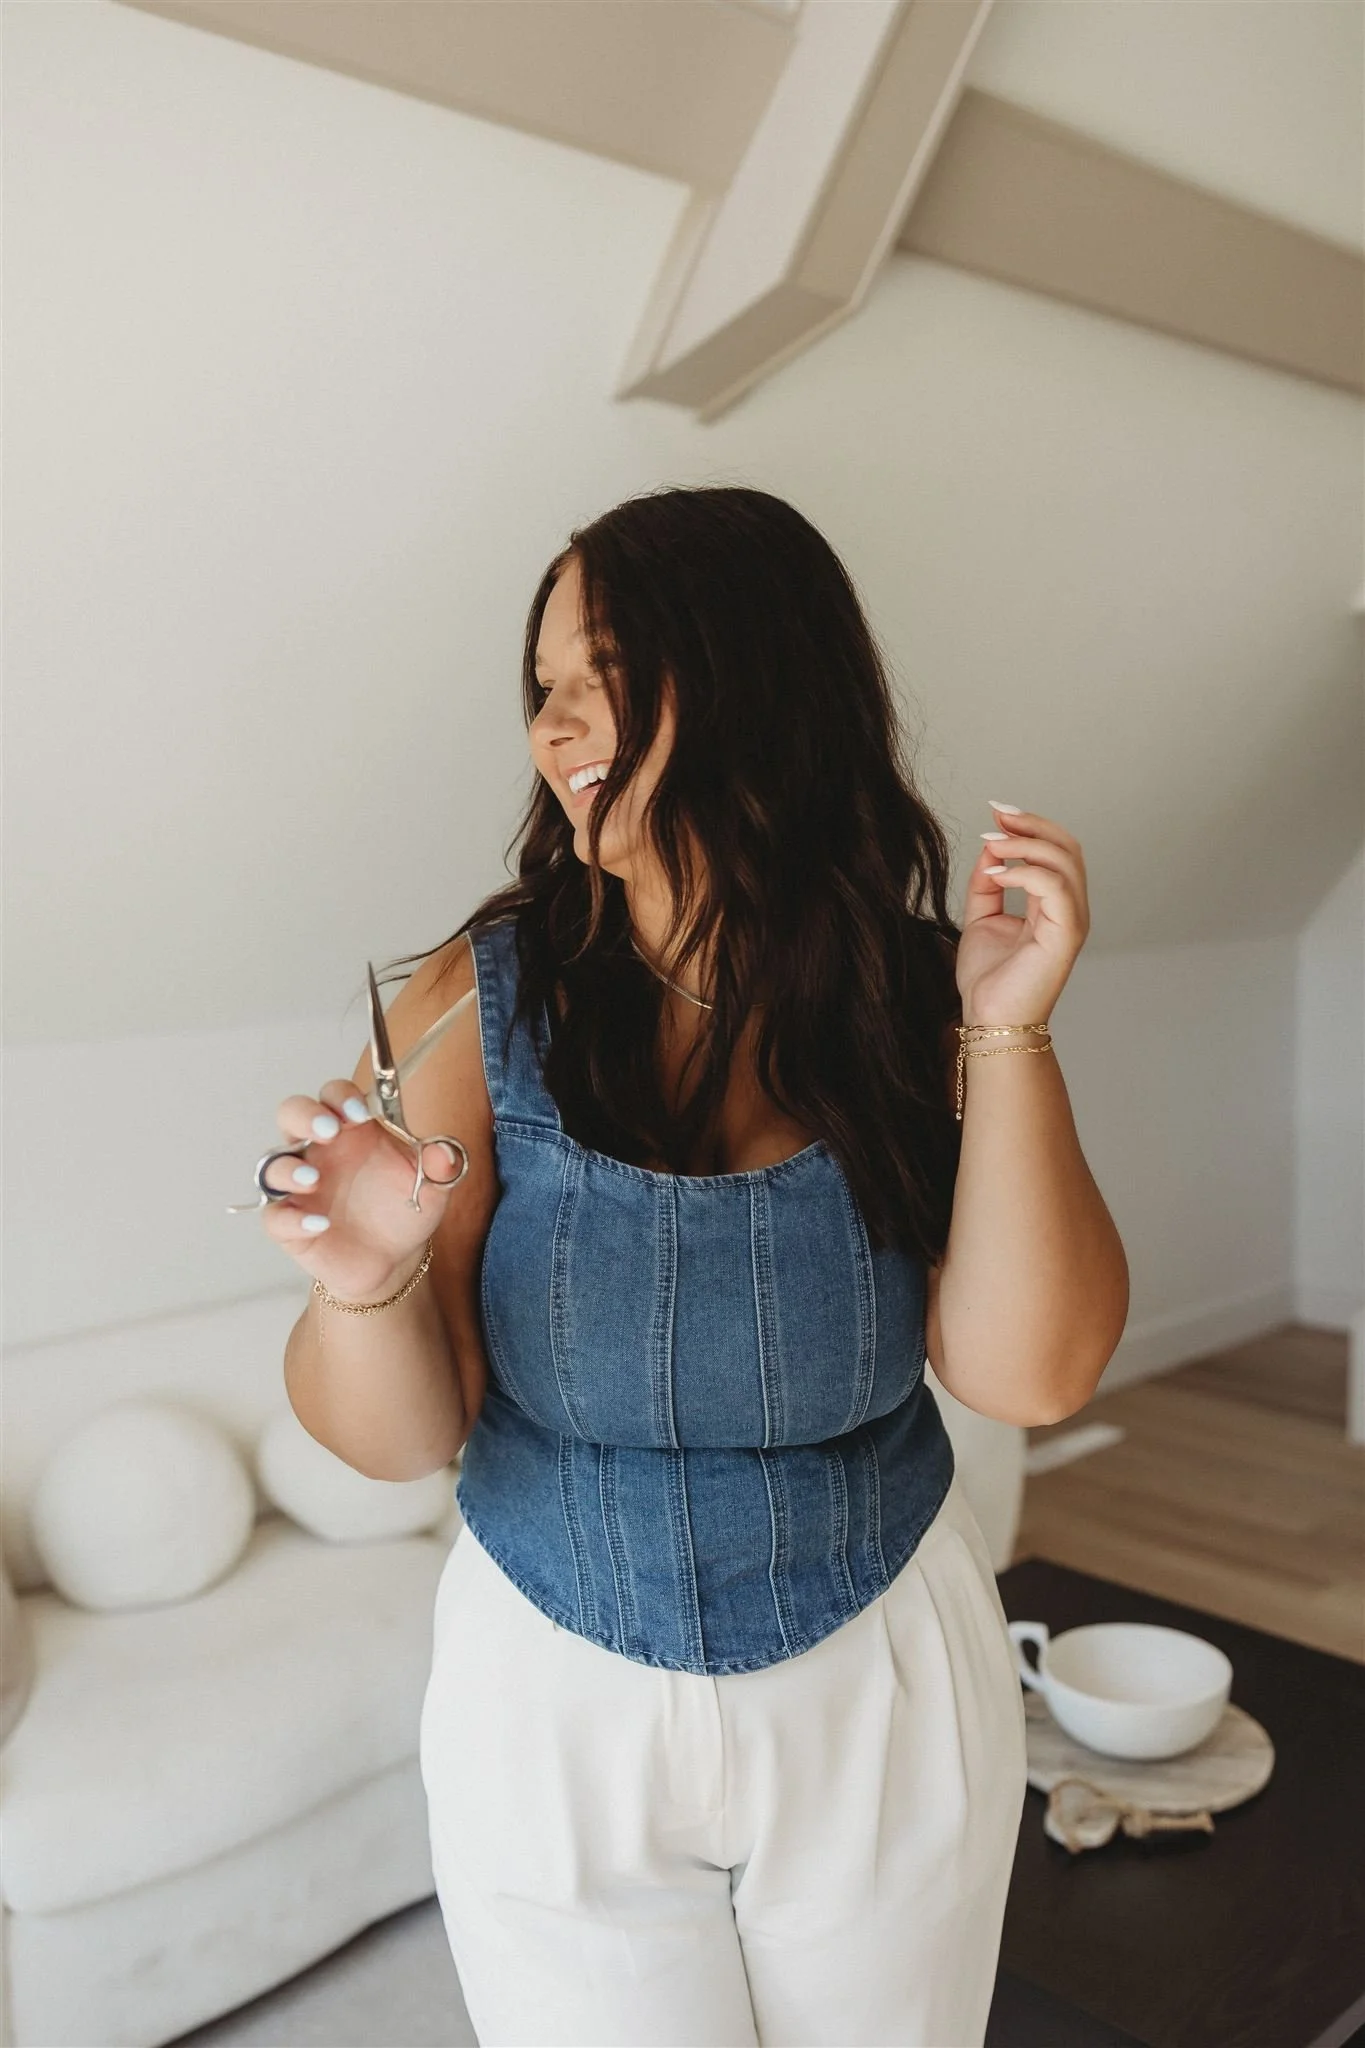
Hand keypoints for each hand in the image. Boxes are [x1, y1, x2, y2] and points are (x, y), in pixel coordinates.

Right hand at [259, 1079, 461, 1301]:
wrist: (394, 1260)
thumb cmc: (404, 1210)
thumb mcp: (433, 1187)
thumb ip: (440, 1166)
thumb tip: (446, 1151)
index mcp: (352, 1131)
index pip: (334, 1095)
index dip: (341, 1097)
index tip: (360, 1112)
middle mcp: (319, 1152)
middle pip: (291, 1114)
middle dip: (304, 1116)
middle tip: (328, 1131)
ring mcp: (301, 1188)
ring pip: (271, 1164)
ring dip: (287, 1168)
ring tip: (314, 1181)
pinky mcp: (291, 1225)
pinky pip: (275, 1217)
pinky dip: (291, 1219)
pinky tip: (320, 1224)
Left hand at [957, 802, 1089, 1026]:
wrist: (989, 1019)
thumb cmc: (990, 980)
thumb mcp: (982, 917)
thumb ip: (988, 882)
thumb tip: (991, 846)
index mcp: (1054, 904)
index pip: (1055, 851)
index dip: (1030, 826)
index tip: (995, 812)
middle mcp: (1069, 909)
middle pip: (1067, 847)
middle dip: (1032, 824)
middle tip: (997, 814)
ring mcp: (1072, 920)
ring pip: (1065, 860)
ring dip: (1026, 844)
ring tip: (992, 843)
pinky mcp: (1066, 933)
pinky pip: (1054, 885)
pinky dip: (1024, 870)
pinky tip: (996, 873)